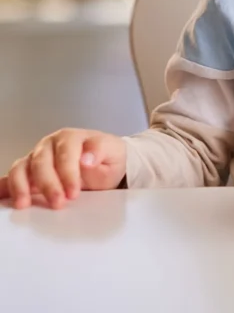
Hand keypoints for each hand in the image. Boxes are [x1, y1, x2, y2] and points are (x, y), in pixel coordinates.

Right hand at [0, 129, 126, 209]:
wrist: (105, 163)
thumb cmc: (108, 156)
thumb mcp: (113, 151)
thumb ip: (101, 150)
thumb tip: (87, 158)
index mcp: (70, 137)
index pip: (65, 153)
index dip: (68, 173)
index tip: (74, 192)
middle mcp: (50, 145)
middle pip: (41, 162)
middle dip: (47, 184)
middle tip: (58, 203)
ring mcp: (36, 158)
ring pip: (21, 168)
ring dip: (20, 186)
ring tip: (24, 204)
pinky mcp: (28, 173)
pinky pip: (11, 178)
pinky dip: (4, 187)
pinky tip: (1, 197)